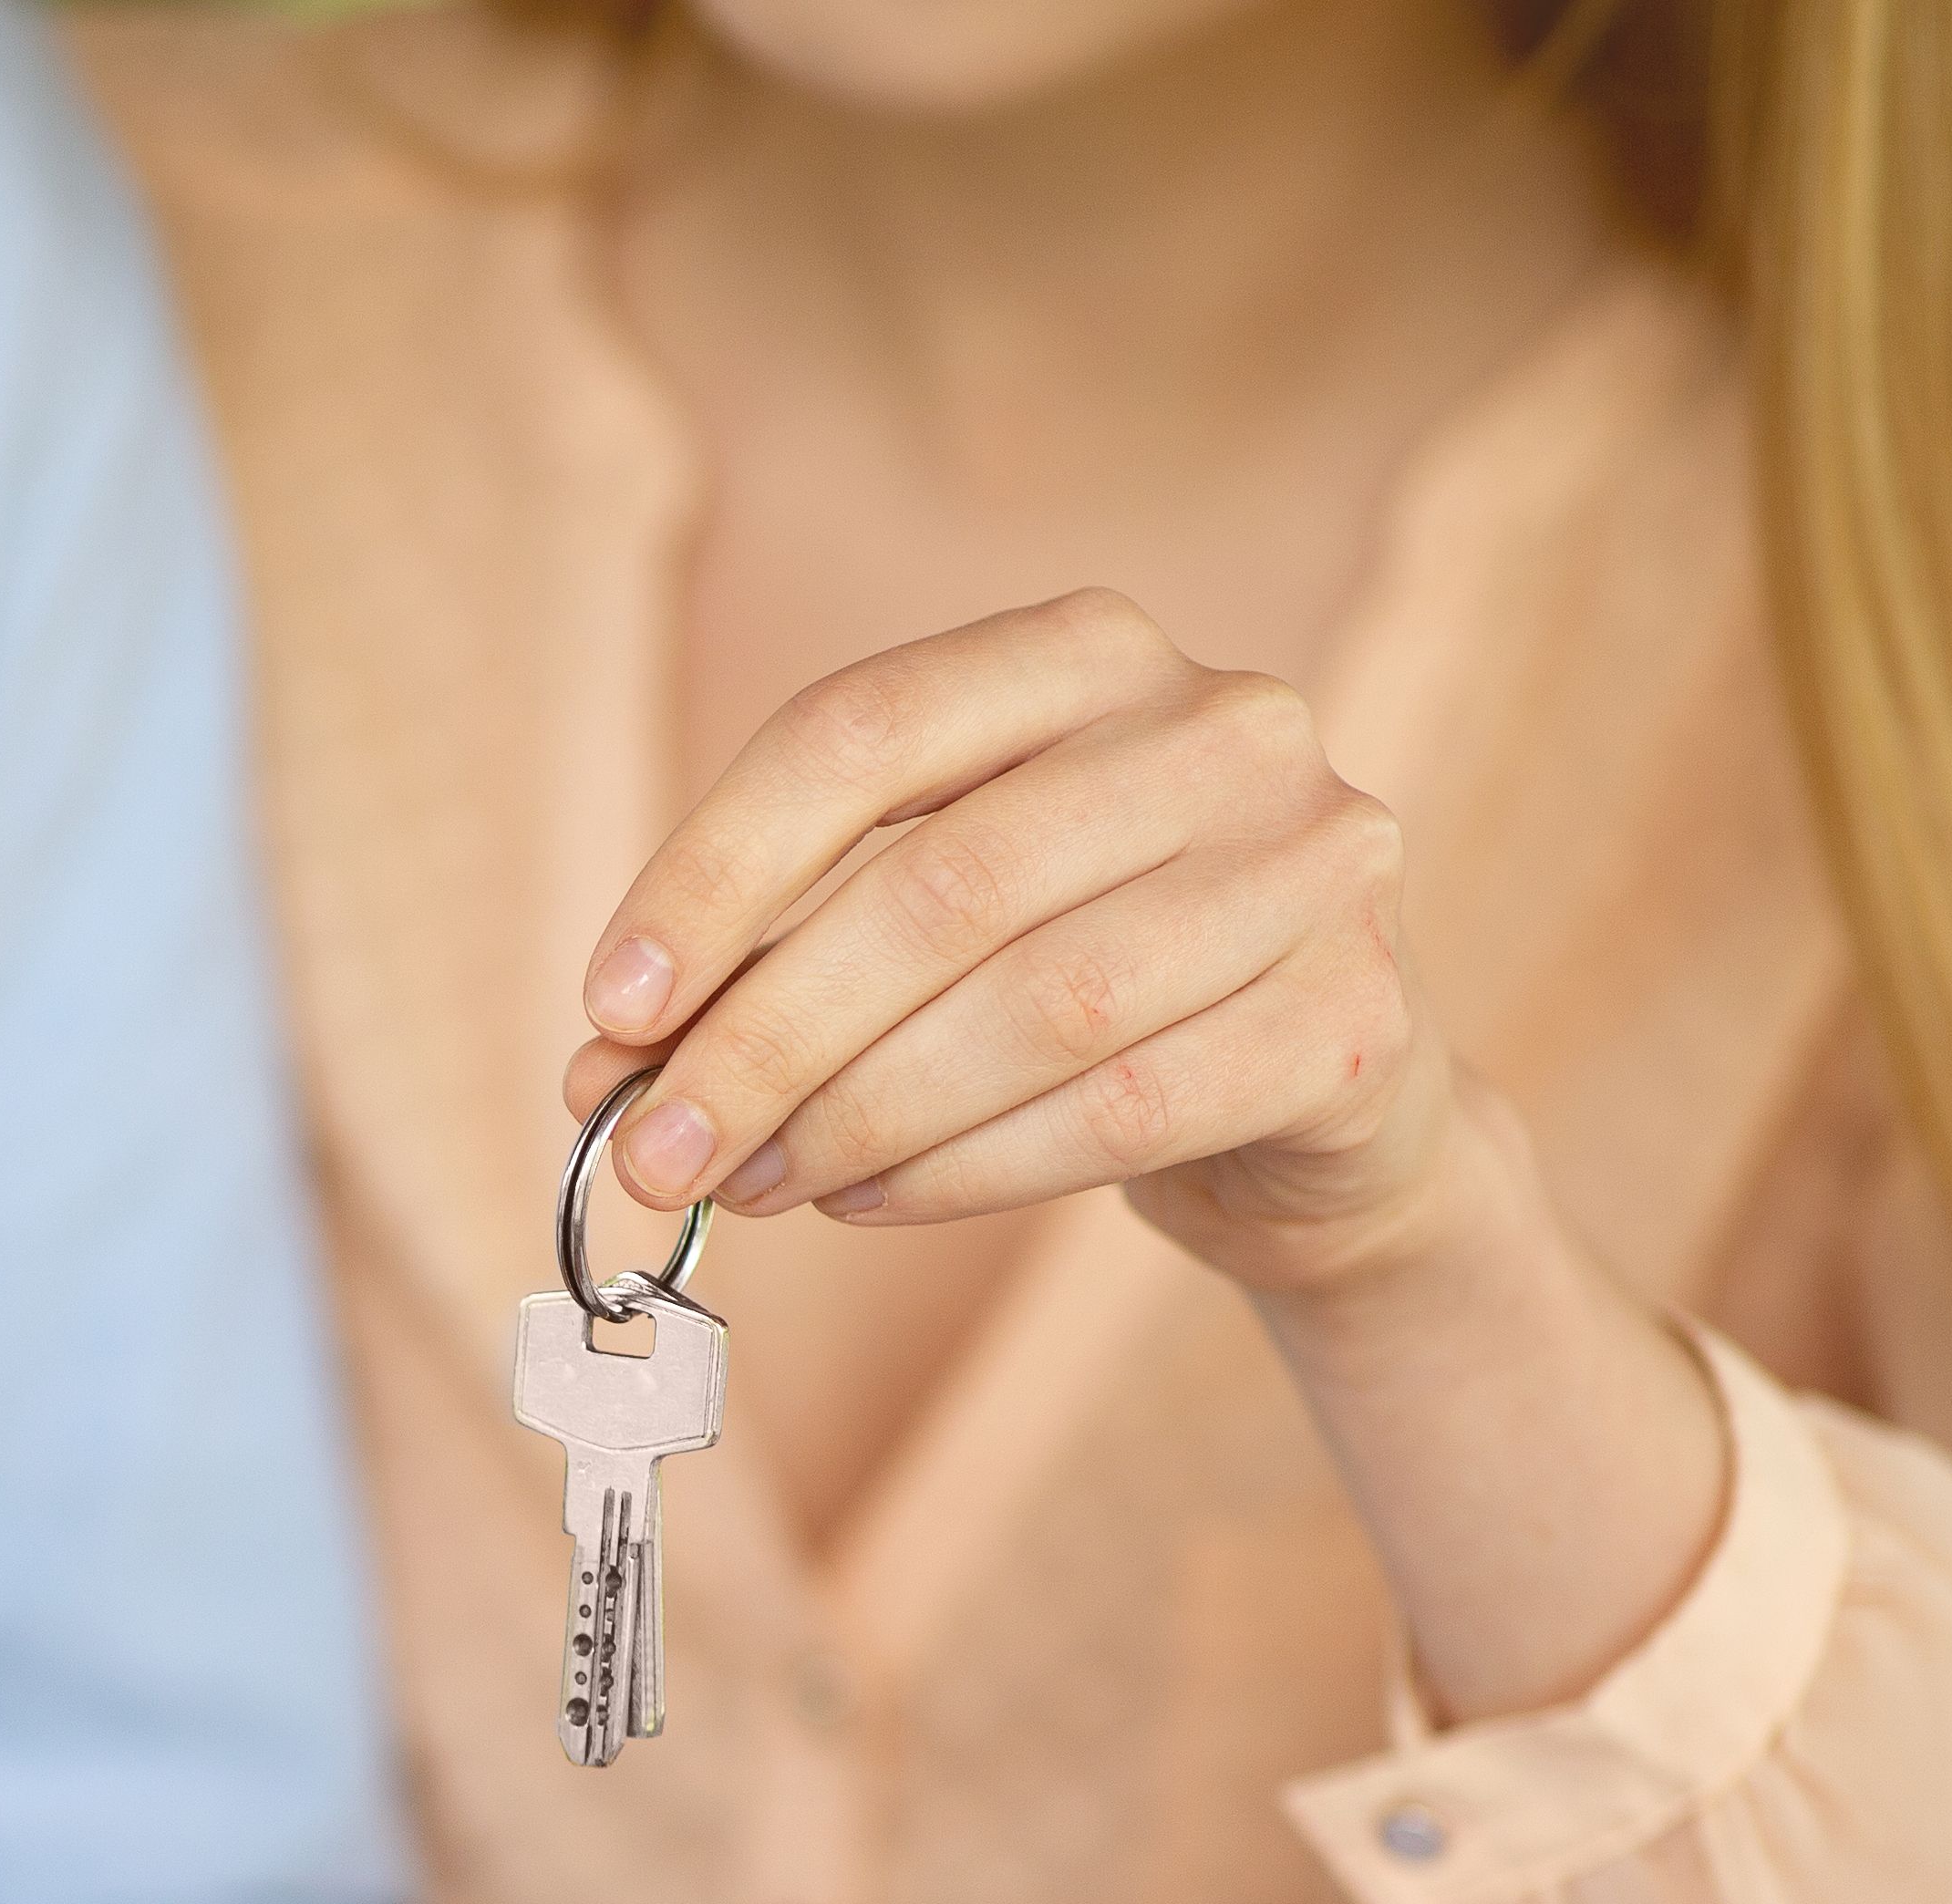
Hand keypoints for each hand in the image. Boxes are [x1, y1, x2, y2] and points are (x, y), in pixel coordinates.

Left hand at [568, 588, 1486, 1298]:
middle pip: (937, 887)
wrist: (1318, 1099)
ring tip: (750, 1185)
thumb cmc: (1079, 979)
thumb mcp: (925, 930)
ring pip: (1034, 1009)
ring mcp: (1314, 864)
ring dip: (854, 1119)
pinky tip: (868, 1201)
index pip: (860, 729)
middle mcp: (1223, 726)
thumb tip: (601, 1071)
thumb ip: (770, 966)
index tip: (611, 1008)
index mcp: (1088, 654)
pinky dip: (961, 1173)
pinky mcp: (1351, 1019)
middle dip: (765, 1039)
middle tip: (653, 1153)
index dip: (712, 872)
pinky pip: (1118, 1111)